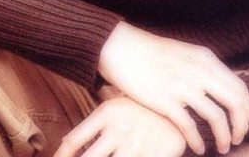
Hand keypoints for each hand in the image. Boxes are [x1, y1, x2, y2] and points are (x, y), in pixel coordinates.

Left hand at [53, 96, 185, 156]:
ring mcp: (136, 146)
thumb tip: (87, 102)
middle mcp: (119, 131)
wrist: (186, 107)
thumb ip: (106, 98)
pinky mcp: (154, 155)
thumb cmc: (148, 104)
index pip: (75, 140)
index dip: (62, 155)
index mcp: (108, 113)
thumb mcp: (125, 97)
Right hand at [98, 23, 248, 154]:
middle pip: (234, 102)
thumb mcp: (184, 53)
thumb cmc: (151, 51)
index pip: (239, 86)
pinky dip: (198, 142)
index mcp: (205, 58)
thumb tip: (223, 89)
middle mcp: (198, 71)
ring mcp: (182, 86)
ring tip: (222, 147)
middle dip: (242, 125)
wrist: (120, 47)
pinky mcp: (165, 100)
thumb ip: (204, 69)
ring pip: (217, 117)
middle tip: (240, 138)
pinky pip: (190, 127)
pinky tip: (198, 149)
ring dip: (224, 137)